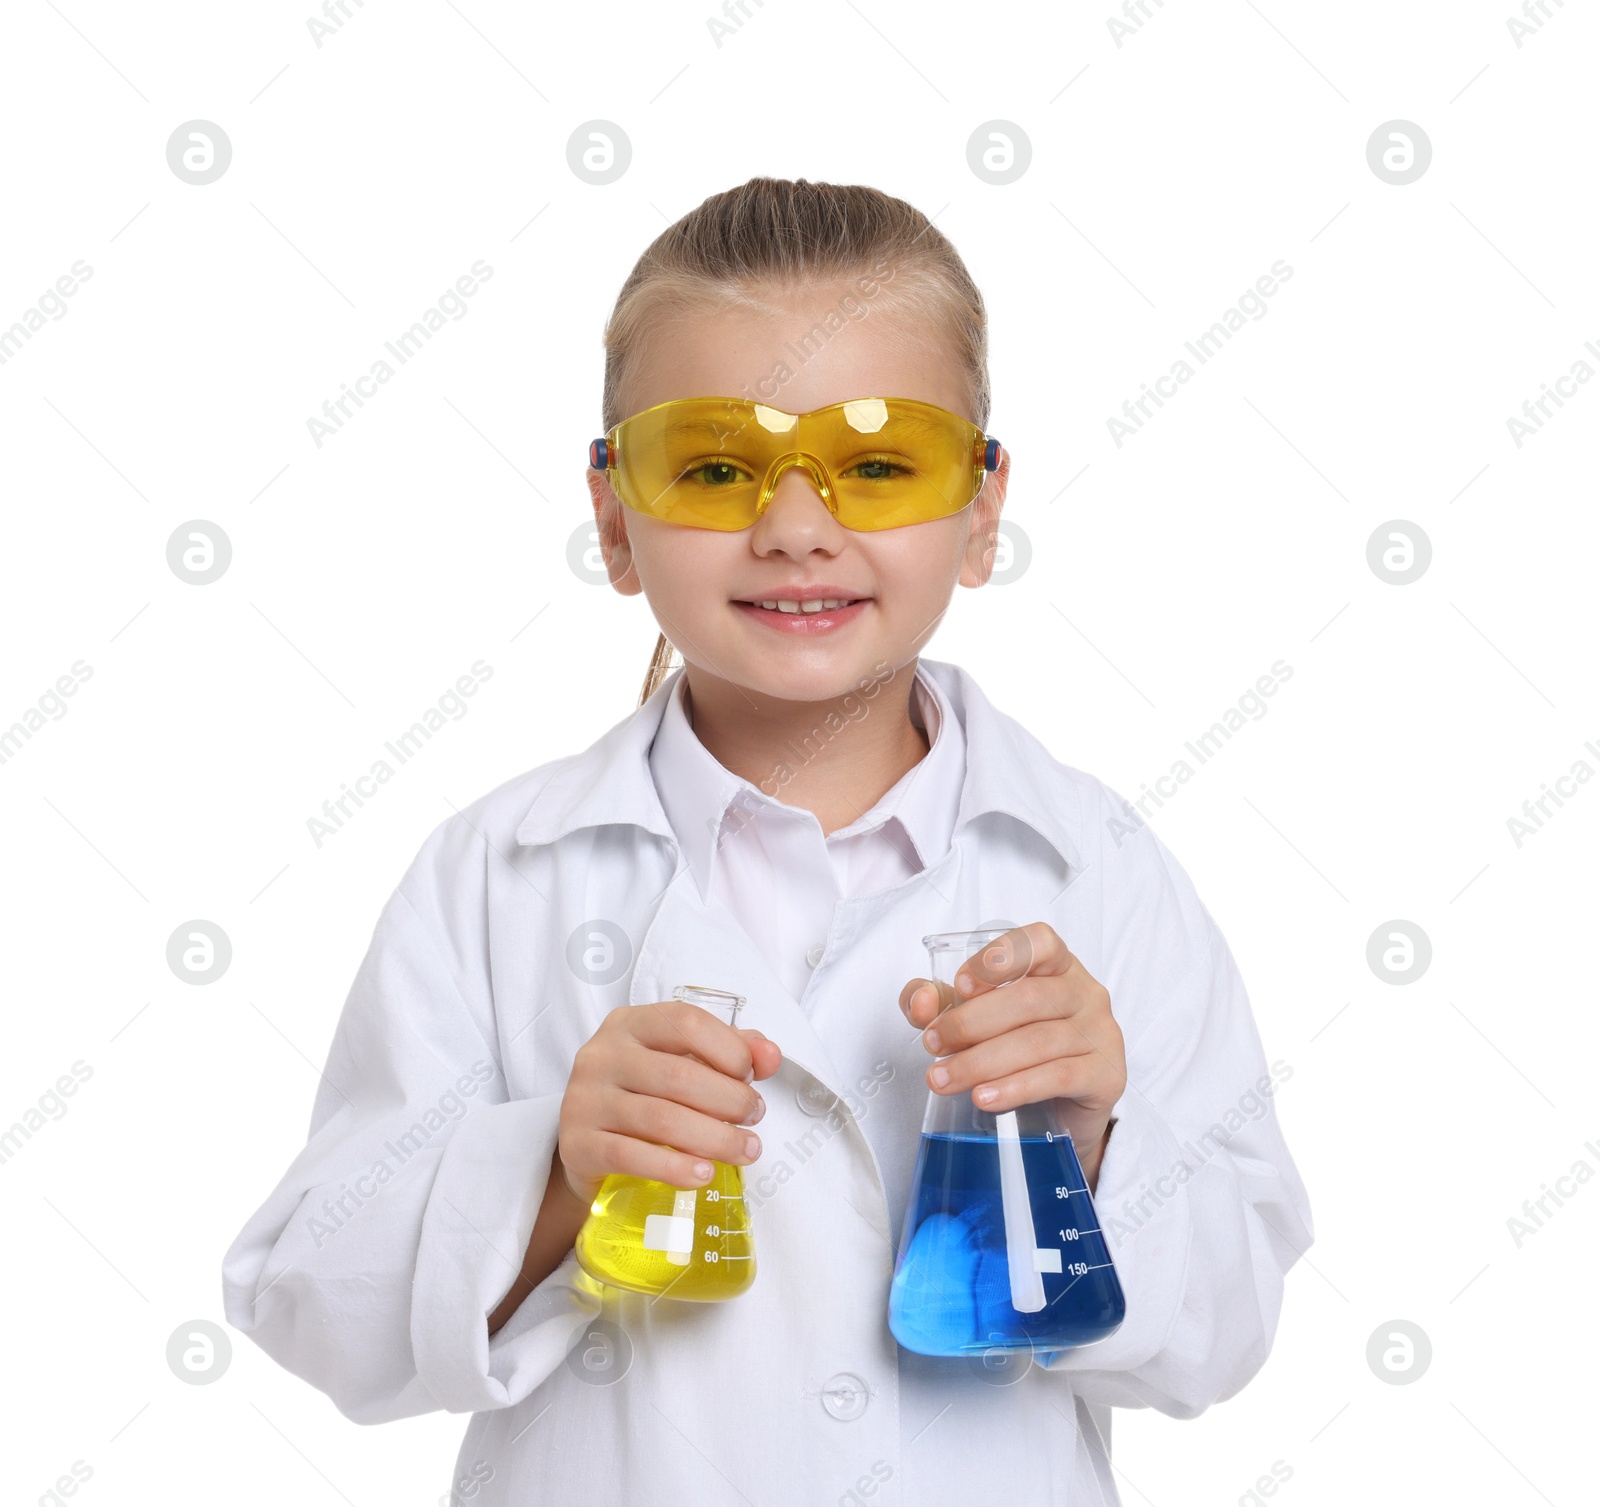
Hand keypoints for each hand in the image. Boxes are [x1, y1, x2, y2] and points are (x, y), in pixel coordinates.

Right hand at [557, 1000, 782, 1203]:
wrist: (587, 1145)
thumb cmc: (642, 1095)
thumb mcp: (681, 1061)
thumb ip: (730, 1050)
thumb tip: (770, 1055)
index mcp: (630, 1024)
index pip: (686, 1022)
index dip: (728, 1049)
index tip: (751, 1076)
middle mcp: (603, 1055)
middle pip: (678, 1075)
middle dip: (730, 1100)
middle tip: (753, 1119)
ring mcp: (585, 1099)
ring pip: (660, 1118)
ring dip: (714, 1138)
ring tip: (744, 1150)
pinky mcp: (577, 1144)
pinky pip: (631, 1155)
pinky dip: (674, 1167)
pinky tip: (703, 1175)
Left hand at [899, 924, 1126, 1189]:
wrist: (1060, 1112)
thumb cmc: (1015, 1048)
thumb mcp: (971, 1017)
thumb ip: (937, 1002)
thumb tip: (920, 1004)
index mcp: (1057, 965)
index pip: (1040, 941)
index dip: (1000, 958)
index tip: (959, 986)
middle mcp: (1085, 992)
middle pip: (1028, 998)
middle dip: (971, 1022)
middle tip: (933, 1044)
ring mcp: (1101, 1033)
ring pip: (1039, 1041)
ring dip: (982, 1061)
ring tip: (944, 1079)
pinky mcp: (1107, 1076)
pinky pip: (1058, 1077)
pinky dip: (1015, 1087)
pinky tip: (984, 1097)